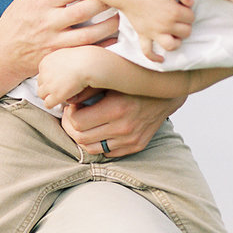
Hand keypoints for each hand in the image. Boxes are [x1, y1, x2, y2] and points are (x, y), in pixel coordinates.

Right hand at [0, 0, 118, 86]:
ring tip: (120, 16)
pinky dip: (102, 46)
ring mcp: (55, 41)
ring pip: (88, 34)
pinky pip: (85, 52)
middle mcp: (49, 21)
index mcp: (42, 3)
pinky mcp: (58, 57)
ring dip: (108, 25)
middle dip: (105, 2)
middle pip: (84, 10)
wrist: (2, 54)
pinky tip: (114, 38)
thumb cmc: (16, 22)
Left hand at [36, 49, 98, 109]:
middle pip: (40, 84)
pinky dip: (54, 104)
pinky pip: (48, 104)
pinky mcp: (55, 95)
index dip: (51, 79)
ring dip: (50, 96)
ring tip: (61, 96)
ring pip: (42, 95)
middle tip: (61, 89)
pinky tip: (62, 100)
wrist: (88, 64)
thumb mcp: (67, 56)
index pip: (42, 74)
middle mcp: (44, 73)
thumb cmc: (83, 59)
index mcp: (46, 62)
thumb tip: (56, 72)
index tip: (59, 81)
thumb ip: (60, 63)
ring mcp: (49, 85)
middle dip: (49, 87)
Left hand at [61, 89, 183, 157]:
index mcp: (116, 108)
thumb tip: (66, 99)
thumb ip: (88, 89)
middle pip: (81, 138)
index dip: (68, 115)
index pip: (77, 122)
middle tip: (72, 116)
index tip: (71, 107)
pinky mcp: (136, 146)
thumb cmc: (135, 83)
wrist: (166, 93)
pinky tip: (98, 131)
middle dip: (71, 127)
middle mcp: (124, 127)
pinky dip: (98, 144)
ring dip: (82, 138)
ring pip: (92, 149)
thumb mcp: (112, 80)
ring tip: (82, 125)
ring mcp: (131, 140)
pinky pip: (107, 153)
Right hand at [122, 0, 194, 61]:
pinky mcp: (143, 36)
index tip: (181, 5)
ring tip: (175, 33)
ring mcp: (154, 33)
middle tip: (178, 16)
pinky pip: (148, 51)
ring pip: (172, 45)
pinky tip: (161, 58)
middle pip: (186, 32)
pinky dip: (155, 57)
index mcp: (173, 12)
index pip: (191, 17)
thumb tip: (191, 3)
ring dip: (176, 41)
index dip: (188, 10)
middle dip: (185, 24)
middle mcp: (165, 25)